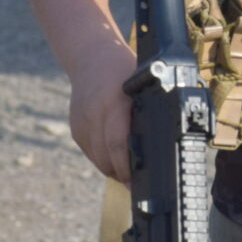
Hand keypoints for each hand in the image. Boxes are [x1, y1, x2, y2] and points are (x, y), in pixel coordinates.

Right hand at [68, 42, 137, 182]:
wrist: (91, 58)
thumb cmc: (124, 71)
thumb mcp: (141, 85)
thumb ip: (148, 109)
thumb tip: (165, 140)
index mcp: (114, 103)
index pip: (118, 143)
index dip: (127, 166)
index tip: (137, 179)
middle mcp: (94, 114)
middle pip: (105, 157)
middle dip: (121, 174)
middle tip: (135, 183)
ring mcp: (82, 122)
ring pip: (97, 159)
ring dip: (111, 169)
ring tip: (127, 173)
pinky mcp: (75, 127)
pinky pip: (89, 152)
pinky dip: (102, 159)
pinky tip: (114, 158)